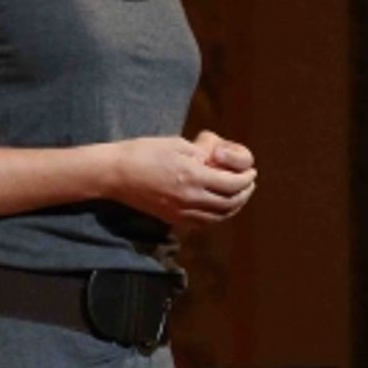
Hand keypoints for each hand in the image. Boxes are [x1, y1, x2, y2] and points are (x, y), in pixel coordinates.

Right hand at [112, 132, 256, 225]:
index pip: (232, 184)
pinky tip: (218, 208)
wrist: (116, 173)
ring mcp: (180, 212)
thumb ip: (201, 156)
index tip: (251, 171)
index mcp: (193, 177)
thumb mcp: (177, 145)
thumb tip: (218, 163)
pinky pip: (202, 223)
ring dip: (233, 207)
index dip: (246, 178)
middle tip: (249, 183)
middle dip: (244, 193)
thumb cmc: (144, 152)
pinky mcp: (171, 218)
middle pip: (229, 203)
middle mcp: (190, 199)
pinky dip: (216, 217)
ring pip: (217, 217)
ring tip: (238, 196)